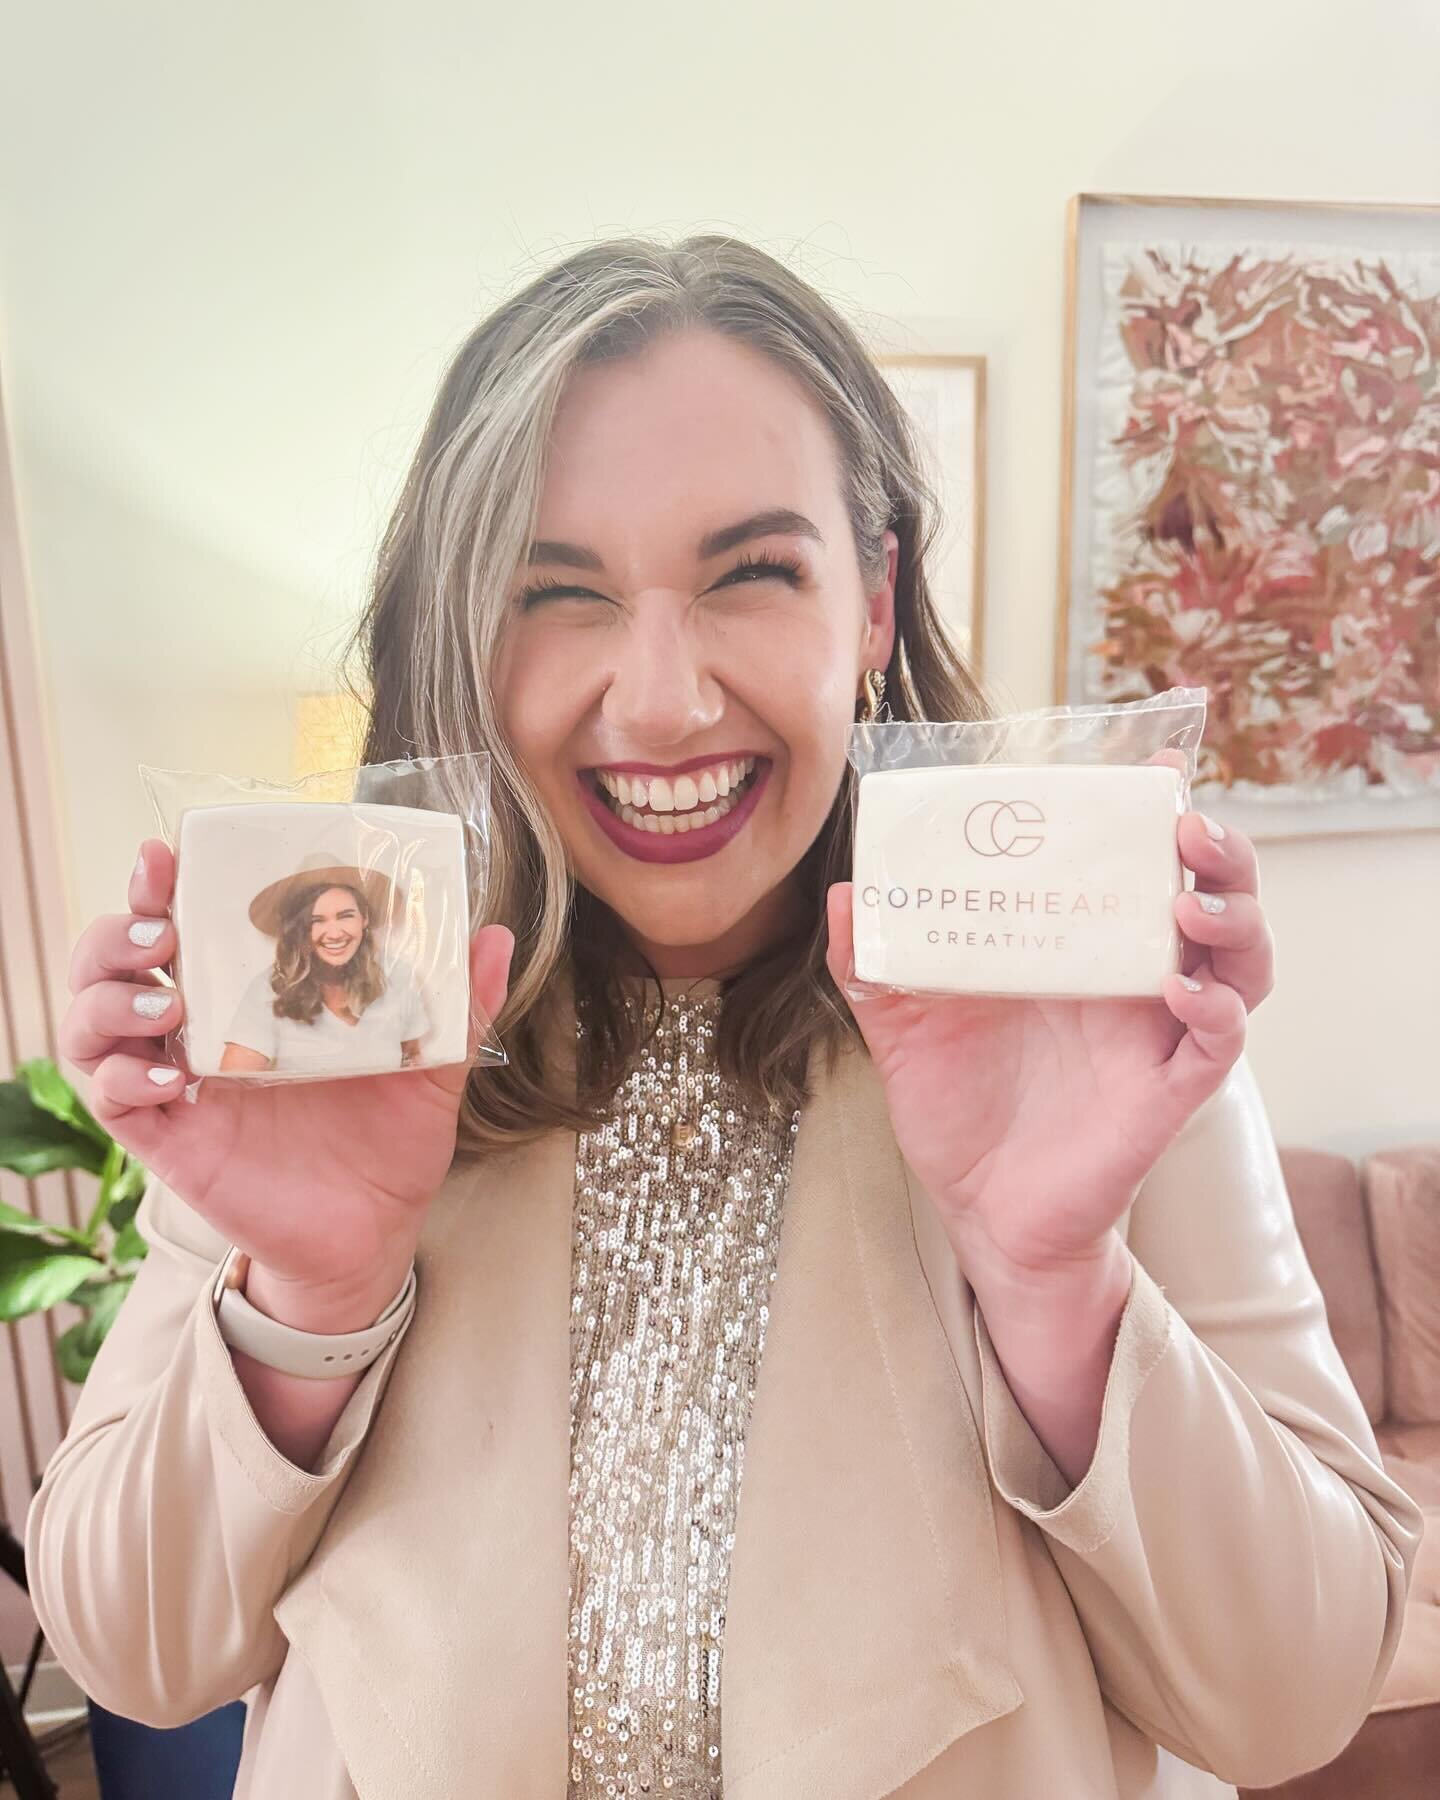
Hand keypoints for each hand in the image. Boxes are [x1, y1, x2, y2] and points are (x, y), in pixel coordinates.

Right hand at [58, 837, 513, 1295]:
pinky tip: (173, 1076)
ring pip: (94, 1020)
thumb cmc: (392, 1140)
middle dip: (121, 929)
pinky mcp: (171, 1140)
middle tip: (163, 928)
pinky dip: (126, 1078)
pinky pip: (114, 1098)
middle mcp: (205, 1027)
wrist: (377, 1231)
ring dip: (110, 997)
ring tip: (166, 1003)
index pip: (187, 918)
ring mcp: (180, 1083)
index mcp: (256, 992)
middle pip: (117, 957)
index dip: (164, 883)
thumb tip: (494, 936)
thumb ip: (460, 1003)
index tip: (169, 856)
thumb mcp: (431, 1065)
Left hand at [825, 761, 1273, 1281]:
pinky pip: (1219, 1045)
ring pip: (1241, 963)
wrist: (977, 1210)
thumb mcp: (900, 1029)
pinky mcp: (1167, 1093)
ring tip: (1191, 908)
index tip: (1150, 771)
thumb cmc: (954, 1110)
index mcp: (1076, 947)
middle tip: (1184, 827)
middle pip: (1213, 895)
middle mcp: (1129, 981)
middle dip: (1218, 853)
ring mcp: (1157, 1035)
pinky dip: (1218, 1013)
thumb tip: (845, 896)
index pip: (1133, 863)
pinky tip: (1185, 996)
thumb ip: (874, 965)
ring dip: (1233, 922)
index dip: (1153, 815)